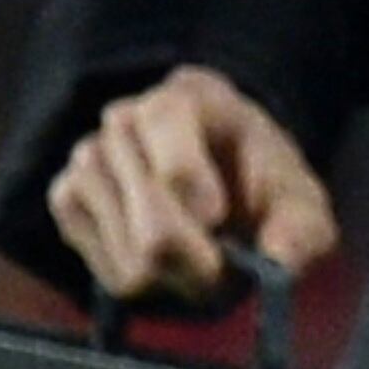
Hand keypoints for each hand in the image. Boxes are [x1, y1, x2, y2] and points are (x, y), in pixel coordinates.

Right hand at [46, 63, 339, 302]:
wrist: (226, 200)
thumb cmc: (263, 193)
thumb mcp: (302, 209)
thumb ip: (301, 232)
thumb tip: (280, 262)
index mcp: (192, 96)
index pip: (166, 119)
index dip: (187, 174)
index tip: (215, 217)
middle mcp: (129, 116)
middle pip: (149, 208)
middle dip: (194, 255)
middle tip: (220, 271)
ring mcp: (90, 154)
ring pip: (125, 244)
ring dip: (167, 271)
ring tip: (194, 254)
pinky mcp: (66, 194)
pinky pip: (96, 258)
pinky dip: (132, 271)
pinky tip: (155, 254)